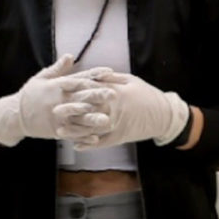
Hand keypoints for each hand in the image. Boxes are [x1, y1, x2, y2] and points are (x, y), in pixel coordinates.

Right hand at [0, 56, 112, 145]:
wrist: (15, 115)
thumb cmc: (30, 94)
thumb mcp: (41, 78)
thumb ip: (58, 69)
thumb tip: (70, 56)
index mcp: (57, 86)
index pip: (79, 79)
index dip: (95, 75)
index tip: (110, 72)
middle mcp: (59, 101)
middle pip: (81, 97)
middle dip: (98, 96)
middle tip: (114, 95)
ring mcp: (57, 116)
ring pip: (78, 118)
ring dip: (93, 119)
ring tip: (107, 120)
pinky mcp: (55, 130)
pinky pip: (71, 134)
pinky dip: (82, 136)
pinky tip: (95, 138)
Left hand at [64, 70, 190, 148]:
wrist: (164, 115)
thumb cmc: (147, 95)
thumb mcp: (131, 81)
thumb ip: (111, 78)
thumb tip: (95, 73)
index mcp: (116, 93)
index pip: (92, 90)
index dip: (75, 90)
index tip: (61, 88)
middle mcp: (114, 110)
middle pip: (88, 110)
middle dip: (70, 111)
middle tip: (54, 111)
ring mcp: (116, 125)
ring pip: (91, 129)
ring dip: (75, 131)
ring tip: (60, 131)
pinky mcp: (120, 137)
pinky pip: (101, 142)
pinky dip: (89, 145)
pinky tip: (76, 145)